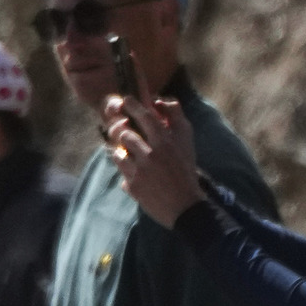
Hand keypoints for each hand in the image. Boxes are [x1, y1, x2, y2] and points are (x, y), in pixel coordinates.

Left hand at [102, 92, 205, 225]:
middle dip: (124, 132)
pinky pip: (120, 170)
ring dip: (122, 151)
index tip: (126, 100)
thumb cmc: (185, 168)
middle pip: (125, 134)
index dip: (134, 106)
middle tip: (127, 132)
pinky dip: (126, 169)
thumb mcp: (186, 140)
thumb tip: (159, 102)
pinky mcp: (131, 186)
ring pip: (118, 152)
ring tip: (135, 156)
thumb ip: (175, 117)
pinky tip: (138, 173)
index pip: (145, 117)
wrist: (184, 205)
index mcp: (165, 142)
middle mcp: (151, 155)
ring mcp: (139, 171)